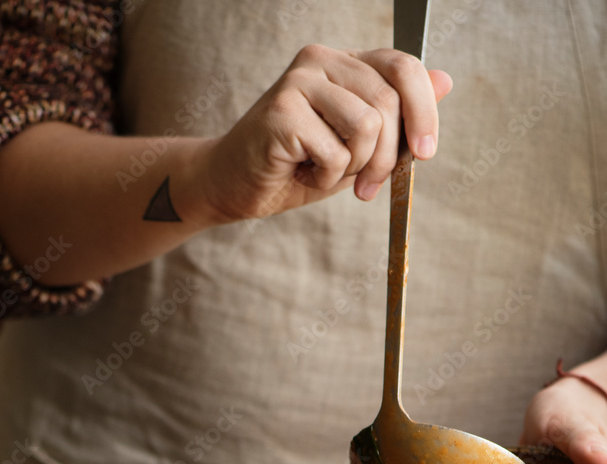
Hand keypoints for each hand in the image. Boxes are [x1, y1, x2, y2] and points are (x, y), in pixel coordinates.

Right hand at [199, 44, 452, 223]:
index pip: (402, 68)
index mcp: (342, 63)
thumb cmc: (292, 169)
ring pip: (366, 126)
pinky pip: (334, 152)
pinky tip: (299, 174)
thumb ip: (395, 116)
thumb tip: (446, 81)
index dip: (423, 111)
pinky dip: (323, 178)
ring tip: (322, 173)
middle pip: (387, 102)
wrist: (231, 187)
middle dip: (385, 157)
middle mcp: (320, 61)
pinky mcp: (281, 111)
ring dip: (352, 167)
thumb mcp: (354, 146)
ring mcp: (299, 82)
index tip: (425, 153)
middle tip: (365, 189)